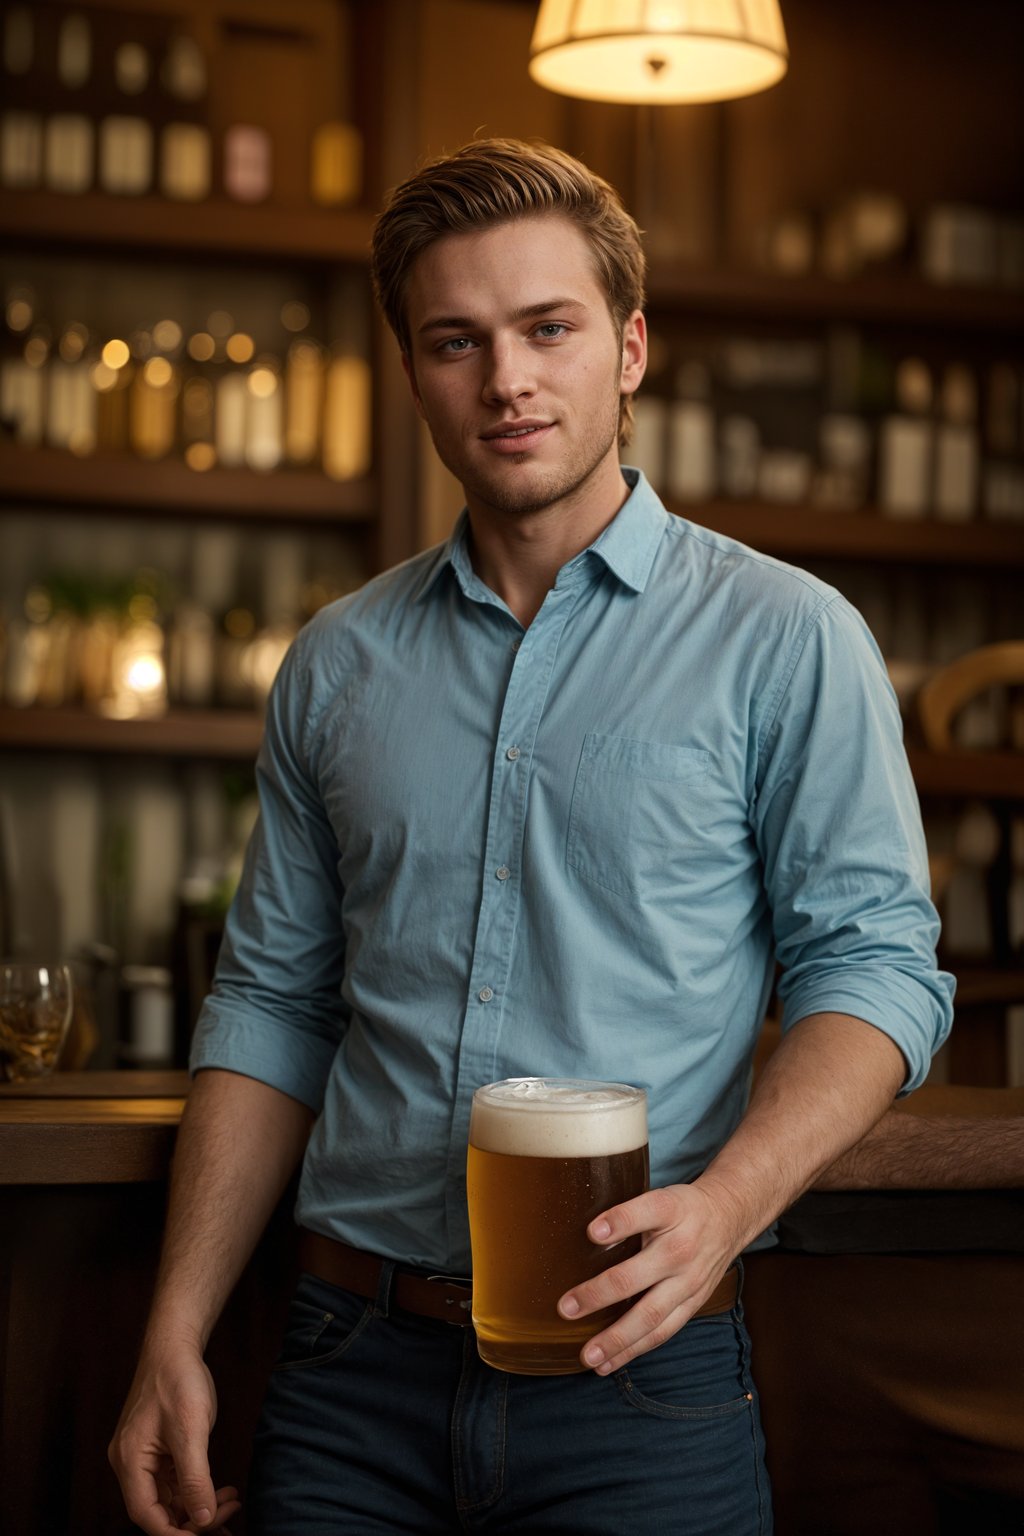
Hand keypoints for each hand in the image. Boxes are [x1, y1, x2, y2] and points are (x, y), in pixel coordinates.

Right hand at [109, 1343, 240, 1533]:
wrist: (174, 1345)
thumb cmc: (178, 1380)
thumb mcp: (191, 1431)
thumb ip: (195, 1478)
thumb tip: (203, 1520)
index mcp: (129, 1462)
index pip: (147, 1516)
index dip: (177, 1534)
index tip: (210, 1531)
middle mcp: (130, 1465)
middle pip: (158, 1512)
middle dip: (193, 1521)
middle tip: (228, 1516)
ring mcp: (142, 1458)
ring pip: (167, 1500)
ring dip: (197, 1507)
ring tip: (230, 1504)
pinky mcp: (156, 1451)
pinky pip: (172, 1483)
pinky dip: (194, 1491)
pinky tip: (219, 1491)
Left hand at [557, 1182, 736, 1375]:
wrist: (729, 1218)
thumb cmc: (681, 1208)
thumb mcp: (659, 1196)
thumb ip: (627, 1215)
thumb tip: (585, 1237)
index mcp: (670, 1211)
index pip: (644, 1213)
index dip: (619, 1222)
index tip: (592, 1232)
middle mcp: (680, 1249)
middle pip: (637, 1276)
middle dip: (600, 1295)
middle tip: (566, 1309)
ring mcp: (689, 1281)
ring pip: (651, 1316)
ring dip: (617, 1339)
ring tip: (588, 1356)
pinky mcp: (693, 1304)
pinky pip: (662, 1332)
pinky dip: (634, 1350)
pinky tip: (609, 1363)